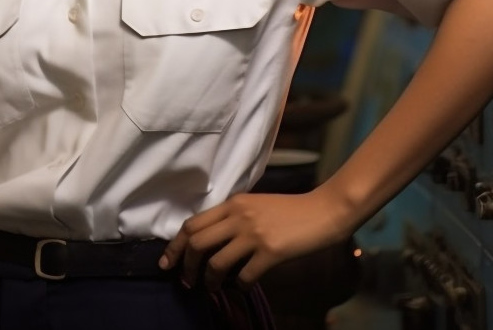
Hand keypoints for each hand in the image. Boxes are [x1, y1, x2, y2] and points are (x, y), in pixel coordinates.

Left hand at [158, 188, 352, 290]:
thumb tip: (211, 241)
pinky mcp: (271, 252)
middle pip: (196, 242)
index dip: (175, 246)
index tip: (167, 262)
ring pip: (216, 262)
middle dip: (186, 266)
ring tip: (210, 288)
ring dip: (208, 280)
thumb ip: (234, 217)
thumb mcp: (256, 205)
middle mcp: (239, 216)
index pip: (192, 223)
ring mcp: (254, 234)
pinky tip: (240, 287)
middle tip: (186, 281)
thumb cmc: (291, 210)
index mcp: (233, 203)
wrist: (324, 211)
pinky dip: (237, 285)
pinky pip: (244, 275)